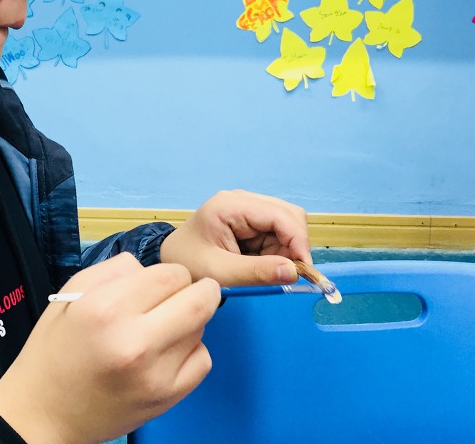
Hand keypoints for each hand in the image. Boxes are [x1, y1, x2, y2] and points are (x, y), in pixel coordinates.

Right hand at [0, 253, 219, 443]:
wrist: (45, 412)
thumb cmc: (54, 349)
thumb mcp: (70, 294)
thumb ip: (114, 270)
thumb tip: (152, 269)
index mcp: (106, 308)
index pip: (170, 274)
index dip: (170, 273)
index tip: (162, 281)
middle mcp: (135, 340)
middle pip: (199, 300)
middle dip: (196, 291)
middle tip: (183, 294)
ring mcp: (155, 373)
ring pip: (202, 328)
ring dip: (188, 321)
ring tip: (161, 328)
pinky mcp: (167, 398)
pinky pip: (203, 360)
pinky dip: (191, 350)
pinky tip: (167, 352)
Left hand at [159, 189, 310, 286]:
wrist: (171, 261)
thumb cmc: (188, 263)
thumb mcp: (220, 272)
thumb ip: (257, 272)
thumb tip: (294, 272)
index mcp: (230, 206)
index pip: (280, 215)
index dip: (298, 242)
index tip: (303, 272)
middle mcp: (242, 200)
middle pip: (289, 216)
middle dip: (292, 246)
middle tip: (283, 274)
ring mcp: (247, 208)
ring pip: (287, 225)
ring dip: (285, 250)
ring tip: (262, 269)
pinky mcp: (250, 219)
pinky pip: (277, 233)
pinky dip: (277, 251)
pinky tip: (258, 263)